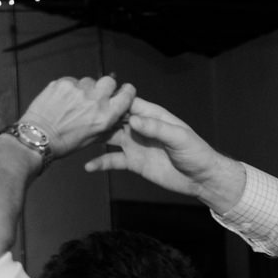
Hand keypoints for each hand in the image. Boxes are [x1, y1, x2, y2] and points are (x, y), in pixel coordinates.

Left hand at [20, 75, 134, 159]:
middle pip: (109, 81)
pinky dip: (70, 88)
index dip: (126, 91)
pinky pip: (72, 80)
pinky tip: (63, 100)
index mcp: (106, 115)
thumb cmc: (66, 141)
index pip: (127, 94)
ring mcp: (78, 89)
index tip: (123, 91)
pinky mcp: (62, 83)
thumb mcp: (95, 137)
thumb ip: (108, 122)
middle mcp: (95, 100)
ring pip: (88, 81)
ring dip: (85, 88)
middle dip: (104, 87)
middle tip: (96, 96)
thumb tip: (116, 113)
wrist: (39, 137)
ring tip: (75, 101)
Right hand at [85, 96, 245, 211]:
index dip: (111, 100)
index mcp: (152, 116)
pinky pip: (113, 160)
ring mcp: (135, 144)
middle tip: (76, 118)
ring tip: (75, 138)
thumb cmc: (196, 153)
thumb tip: (133, 120)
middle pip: (113, 118)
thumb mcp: (179, 138)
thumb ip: (156, 128)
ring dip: (94, 137)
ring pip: (109, 138)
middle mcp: (140, 127)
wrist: (201, 179)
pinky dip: (100, 163)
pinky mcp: (134, 162)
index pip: (127, 103)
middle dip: (97, 117)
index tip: (92, 97)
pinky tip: (88, 166)